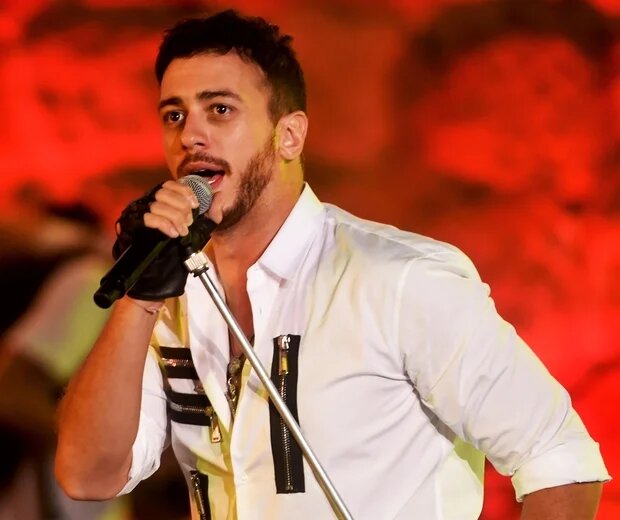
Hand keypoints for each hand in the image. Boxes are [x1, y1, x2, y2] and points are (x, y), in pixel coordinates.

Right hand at [113, 180, 213, 301]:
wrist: (157, 274)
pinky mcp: (130, 226)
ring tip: (182, 232)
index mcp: (160, 201)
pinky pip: (148, 218)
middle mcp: (145, 203)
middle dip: (181, 207)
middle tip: (189, 223)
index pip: (169, 184)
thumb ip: (209, 215)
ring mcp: (136, 214)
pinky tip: (173, 234)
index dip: (184, 191)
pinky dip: (164, 224)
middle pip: (163, 192)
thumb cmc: (175, 251)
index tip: (196, 204)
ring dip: (176, 218)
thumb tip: (220, 198)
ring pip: (157, 205)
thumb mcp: (197, 231)